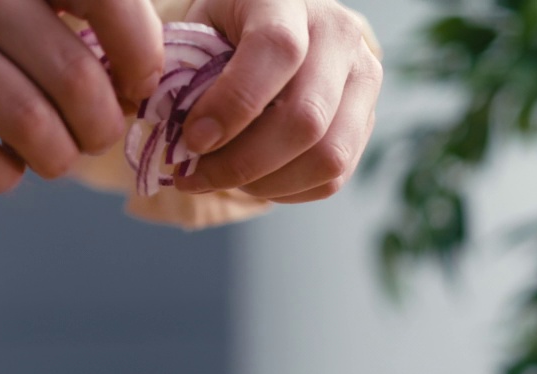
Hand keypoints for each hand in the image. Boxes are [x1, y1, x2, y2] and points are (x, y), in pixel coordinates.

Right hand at [0, 0, 163, 192]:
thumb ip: (65, 14)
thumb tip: (140, 82)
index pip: (109, 1)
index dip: (140, 55)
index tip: (135, 86)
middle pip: (77, 80)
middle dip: (100, 125)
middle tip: (93, 134)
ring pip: (33, 128)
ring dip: (57, 158)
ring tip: (53, 155)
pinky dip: (6, 175)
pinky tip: (3, 162)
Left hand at [173, 0, 381, 202]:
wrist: (275, 27)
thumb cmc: (224, 34)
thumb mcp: (198, 34)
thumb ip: (184, 73)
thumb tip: (170, 129)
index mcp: (288, 0)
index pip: (277, 50)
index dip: (233, 104)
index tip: (192, 140)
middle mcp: (338, 34)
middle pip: (306, 118)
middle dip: (242, 162)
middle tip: (195, 176)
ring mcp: (362, 78)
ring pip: (327, 157)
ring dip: (264, 184)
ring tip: (221, 180)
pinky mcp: (366, 119)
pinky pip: (332, 178)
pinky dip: (285, 191)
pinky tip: (251, 181)